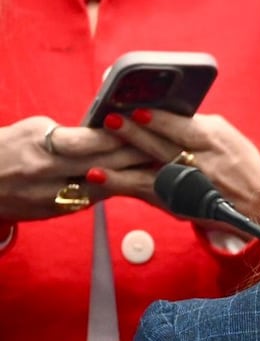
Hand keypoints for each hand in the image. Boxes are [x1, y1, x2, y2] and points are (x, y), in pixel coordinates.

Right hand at [0, 116, 154, 220]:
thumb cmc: (7, 147)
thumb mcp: (33, 130)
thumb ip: (70, 133)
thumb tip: (108, 131)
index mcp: (40, 146)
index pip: (90, 143)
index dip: (120, 137)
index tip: (144, 128)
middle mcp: (46, 174)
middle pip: (103, 166)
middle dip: (135, 157)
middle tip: (163, 148)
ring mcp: (51, 198)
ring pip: (103, 188)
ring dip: (131, 177)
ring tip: (157, 166)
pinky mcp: (55, 212)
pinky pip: (92, 201)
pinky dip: (113, 190)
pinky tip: (135, 182)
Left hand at [99, 109, 259, 220]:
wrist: (258, 206)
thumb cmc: (240, 164)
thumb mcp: (226, 138)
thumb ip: (194, 125)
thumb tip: (160, 110)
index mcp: (215, 141)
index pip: (183, 127)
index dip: (160, 120)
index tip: (138, 109)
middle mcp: (204, 164)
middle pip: (164, 147)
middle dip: (135, 134)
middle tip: (110, 121)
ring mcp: (190, 186)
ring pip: (151, 172)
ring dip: (122, 163)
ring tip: (97, 154)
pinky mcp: (179, 204)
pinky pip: (146, 192)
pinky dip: (121, 183)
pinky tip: (100, 176)